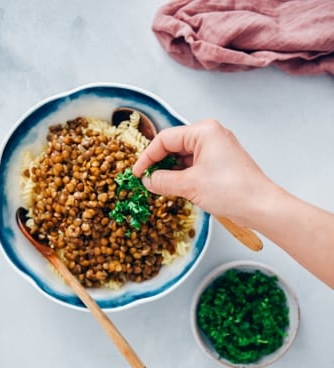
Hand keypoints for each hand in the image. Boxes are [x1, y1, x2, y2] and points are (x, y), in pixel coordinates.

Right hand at [133, 119, 272, 226]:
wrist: (260, 206)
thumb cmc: (231, 190)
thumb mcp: (190, 185)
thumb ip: (164, 181)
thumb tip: (148, 181)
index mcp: (204, 131)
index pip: (166, 139)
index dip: (148, 157)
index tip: (137, 173)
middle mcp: (211, 135)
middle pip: (174, 146)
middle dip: (159, 164)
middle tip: (147, 181)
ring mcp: (217, 150)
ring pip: (184, 157)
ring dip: (171, 172)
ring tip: (159, 187)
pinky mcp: (220, 164)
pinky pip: (194, 166)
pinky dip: (183, 176)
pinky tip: (174, 188)